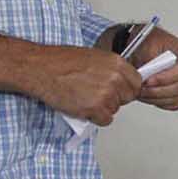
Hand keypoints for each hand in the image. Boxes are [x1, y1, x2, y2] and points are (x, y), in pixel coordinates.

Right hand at [26, 45, 142, 124]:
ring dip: (101, 108)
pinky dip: (94, 118)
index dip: (126, 89)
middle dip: (114, 99)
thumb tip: (121, 82)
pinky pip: (105, 120)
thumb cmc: (61, 62)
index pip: (137, 82)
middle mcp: (115, 77)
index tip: (117, 91)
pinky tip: (81, 106)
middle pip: (128, 98)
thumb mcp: (94, 58)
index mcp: (117, 62)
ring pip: (114, 109)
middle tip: (96, 94)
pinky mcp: (95, 108)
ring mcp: (106, 93)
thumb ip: (111, 70)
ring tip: (83, 97)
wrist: (40, 68)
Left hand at [131, 26, 177, 109]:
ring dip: (156, 98)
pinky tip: (149, 96)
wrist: (149, 47)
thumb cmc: (152, 43)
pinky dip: (160, 102)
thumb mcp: (148, 45)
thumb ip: (150, 60)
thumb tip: (148, 74)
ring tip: (142, 92)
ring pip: (176, 98)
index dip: (165, 79)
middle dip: (158, 91)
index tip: (149, 81)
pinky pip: (174, 104)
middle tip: (142, 88)